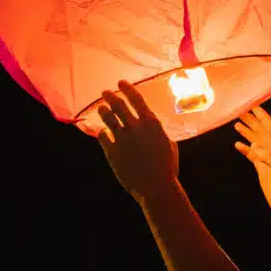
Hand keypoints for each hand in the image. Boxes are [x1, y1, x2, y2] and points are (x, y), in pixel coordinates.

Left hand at [98, 80, 178, 205]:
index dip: (128, 88)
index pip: (136, 98)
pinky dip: (102, 132)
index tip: (121, 82)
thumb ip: (157, 131)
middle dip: (110, 96)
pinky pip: (103, 136)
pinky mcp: (112, 152)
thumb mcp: (168, 143)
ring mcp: (122, 139)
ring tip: (102, 108)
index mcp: (151, 123)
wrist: (156, 188)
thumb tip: (151, 125)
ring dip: (104, 111)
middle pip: (118, 105)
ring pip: (108, 118)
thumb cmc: (167, 167)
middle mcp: (135, 127)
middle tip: (105, 92)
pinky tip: (103, 131)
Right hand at [234, 106, 270, 222]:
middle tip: (240, 110)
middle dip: (252, 121)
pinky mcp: (263, 170)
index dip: (264, 117)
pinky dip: (245, 149)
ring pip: (257, 142)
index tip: (254, 106)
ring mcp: (269, 160)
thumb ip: (270, 159)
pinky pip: (252, 156)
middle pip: (263, 132)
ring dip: (248, 132)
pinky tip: (237, 144)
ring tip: (236, 123)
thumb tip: (254, 146)